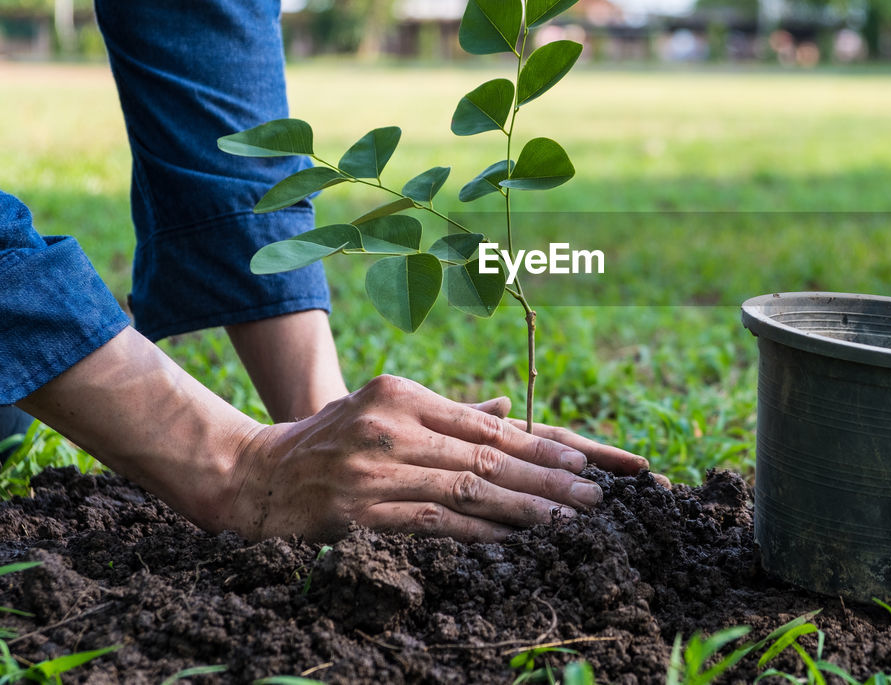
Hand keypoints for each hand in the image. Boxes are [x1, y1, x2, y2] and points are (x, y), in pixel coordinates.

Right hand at [223, 375, 652, 541]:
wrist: (256, 475)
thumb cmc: (330, 438)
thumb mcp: (383, 406)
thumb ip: (446, 412)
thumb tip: (507, 409)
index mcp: (401, 395)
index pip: (484, 425)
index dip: (535, 446)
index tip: (579, 462)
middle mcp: (392, 428)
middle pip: (485, 458)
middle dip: (545, 479)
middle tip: (590, 496)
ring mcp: (376, 471)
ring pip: (468, 491)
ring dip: (524, 509)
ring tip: (566, 519)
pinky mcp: (364, 513)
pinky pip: (436, 523)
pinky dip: (480, 532)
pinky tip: (515, 539)